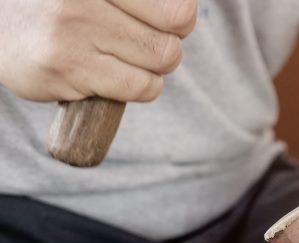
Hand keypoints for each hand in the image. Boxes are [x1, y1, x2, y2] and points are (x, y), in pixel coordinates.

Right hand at [0, 0, 195, 102]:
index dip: (181, 19)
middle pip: (171, 39)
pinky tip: (114, 75)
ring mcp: (72, 32)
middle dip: (167, 46)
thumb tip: (189, 16)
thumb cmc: (62, 4)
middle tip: (145, 43)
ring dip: (152, 68)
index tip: (168, 21)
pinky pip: (137, 87)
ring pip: (159, 63)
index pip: (177, 9)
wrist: (1, 24)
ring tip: (124, 57)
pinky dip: (139, 87)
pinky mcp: (65, 68)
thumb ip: (141, 0)